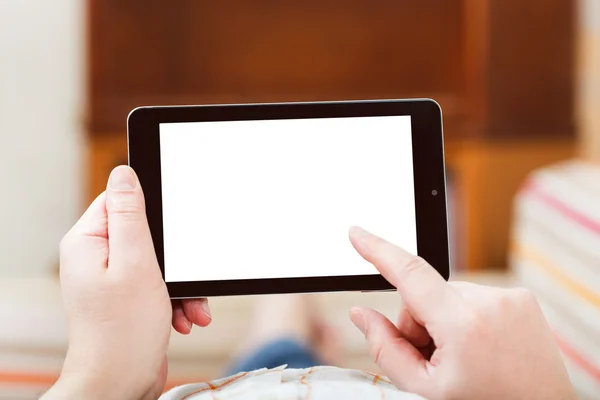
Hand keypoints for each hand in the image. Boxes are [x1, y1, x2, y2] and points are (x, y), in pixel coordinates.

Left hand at [43, 166, 210, 399]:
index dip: (151, 210)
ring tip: (192, 308)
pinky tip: (185, 318)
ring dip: (181, 285)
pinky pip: (158, 283)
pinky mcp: (127, 296)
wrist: (120, 382)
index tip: (173, 226)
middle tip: (186, 280)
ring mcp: (111, 278)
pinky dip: (176, 299)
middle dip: (173, 260)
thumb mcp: (135, 264)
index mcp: (88, 242)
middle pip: (145, 234)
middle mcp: (96, 257)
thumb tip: (123, 173)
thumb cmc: (123, 332)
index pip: (120, 201)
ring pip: (158, 261)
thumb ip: (130, 216)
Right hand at [348, 227, 575, 399]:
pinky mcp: (522, 300)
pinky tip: (482, 348)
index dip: (378, 250)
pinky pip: (475, 298)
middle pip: (425, 295)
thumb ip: (385, 349)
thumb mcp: (424, 391)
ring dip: (445, 322)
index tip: (357, 233)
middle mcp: (490, 302)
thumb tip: (361, 314)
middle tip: (436, 361)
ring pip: (449, 296)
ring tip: (464, 358)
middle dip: (419, 323)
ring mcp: (510, 299)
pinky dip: (469, 319)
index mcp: (463, 324)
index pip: (410, 273)